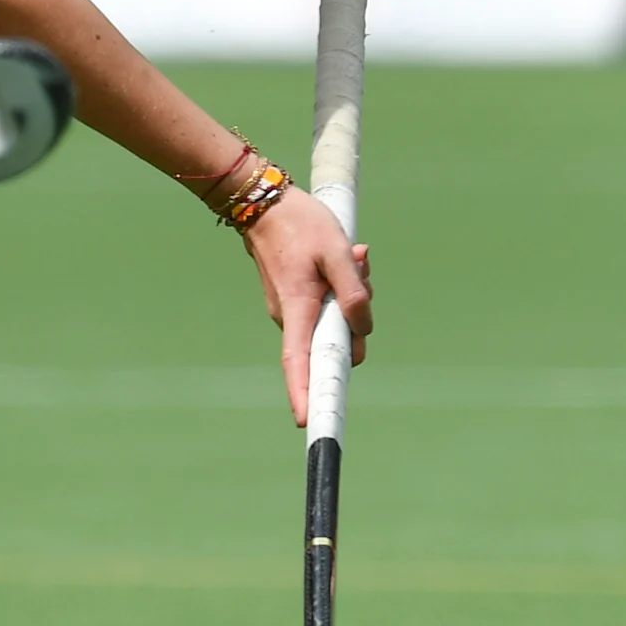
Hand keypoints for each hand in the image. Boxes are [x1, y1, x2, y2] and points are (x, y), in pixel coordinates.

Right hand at [247, 184, 370, 427]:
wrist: (263, 203)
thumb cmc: (301, 224)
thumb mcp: (337, 251)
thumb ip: (354, 291)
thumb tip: (362, 327)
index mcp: (298, 309)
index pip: (299, 362)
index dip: (305, 394)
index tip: (307, 423)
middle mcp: (291, 317)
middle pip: (333, 342)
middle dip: (357, 321)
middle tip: (362, 273)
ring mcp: (291, 310)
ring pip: (334, 322)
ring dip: (352, 300)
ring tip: (353, 258)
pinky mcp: (295, 301)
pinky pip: (326, 308)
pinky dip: (341, 291)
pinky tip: (346, 259)